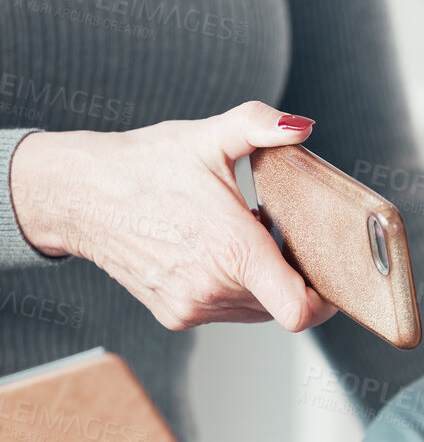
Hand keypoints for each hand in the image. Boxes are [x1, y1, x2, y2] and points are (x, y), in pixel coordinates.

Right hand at [8, 102, 336, 330]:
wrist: (77, 194)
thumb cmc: (144, 164)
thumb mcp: (207, 137)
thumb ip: (260, 126)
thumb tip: (302, 126)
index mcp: (232, 250)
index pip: (300, 310)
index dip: (325, 302)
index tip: (328, 276)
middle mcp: (213, 288)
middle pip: (283, 304)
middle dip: (294, 276)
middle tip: (281, 238)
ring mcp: (192, 306)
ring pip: (257, 310)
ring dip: (264, 283)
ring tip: (244, 240)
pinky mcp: (176, 315)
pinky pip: (227, 312)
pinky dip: (234, 288)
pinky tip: (218, 253)